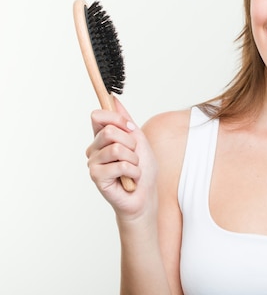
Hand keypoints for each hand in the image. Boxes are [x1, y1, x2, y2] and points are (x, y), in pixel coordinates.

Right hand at [86, 98, 157, 220]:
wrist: (145, 196)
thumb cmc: (143, 170)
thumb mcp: (139, 140)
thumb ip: (125, 121)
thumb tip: (113, 98)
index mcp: (102, 138)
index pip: (98, 116)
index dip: (116, 118)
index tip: (130, 127)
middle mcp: (94, 148)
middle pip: (110, 131)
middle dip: (131, 143)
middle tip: (134, 155)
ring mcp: (93, 163)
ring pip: (117, 149)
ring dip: (134, 159)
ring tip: (133, 169)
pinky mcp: (96, 176)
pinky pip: (120, 165)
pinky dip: (133, 172)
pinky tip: (130, 179)